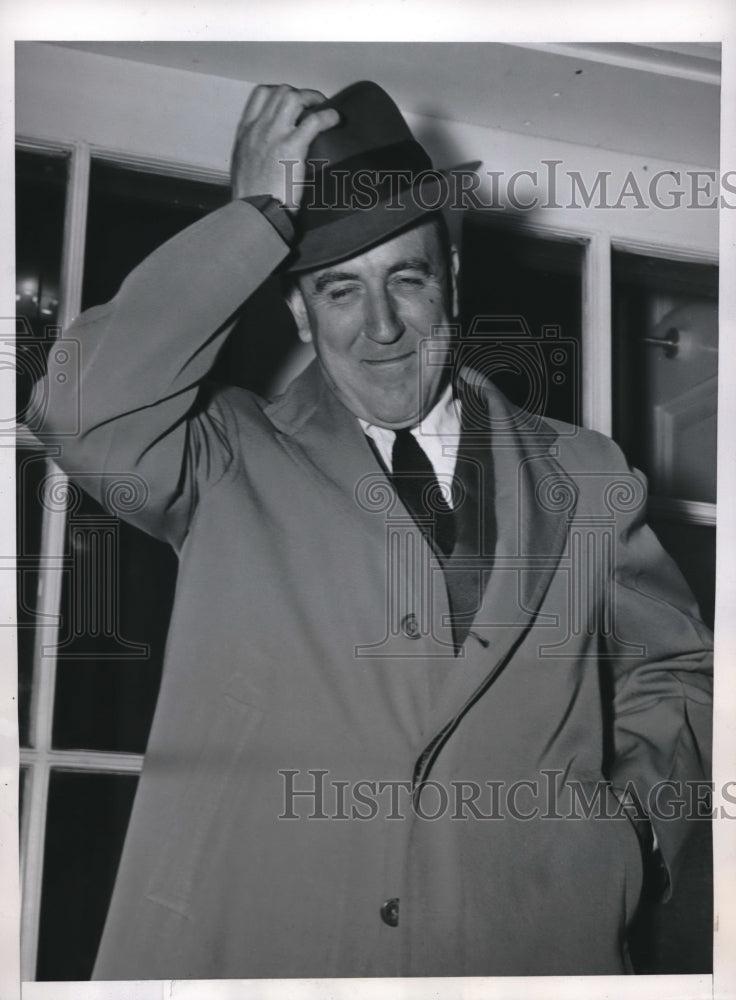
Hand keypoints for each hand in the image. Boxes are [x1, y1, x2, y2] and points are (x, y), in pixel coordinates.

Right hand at [230, 84, 339, 210]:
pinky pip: (313, 120)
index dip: (280, 94)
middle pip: (280, 92)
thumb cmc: (251, 200)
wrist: (253, 214)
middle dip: (300, 94)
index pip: (260, 95)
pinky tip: (336, 120)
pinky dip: (328, 116)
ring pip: (293, 97)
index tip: (292, 104)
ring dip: (312, 98)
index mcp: (245, 133)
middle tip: (313, 106)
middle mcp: (258, 128)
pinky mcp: (291, 148)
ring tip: (324, 108)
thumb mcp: (244, 169)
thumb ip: (255, 154)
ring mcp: (274, 135)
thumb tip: (268, 155)